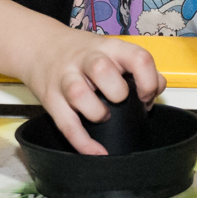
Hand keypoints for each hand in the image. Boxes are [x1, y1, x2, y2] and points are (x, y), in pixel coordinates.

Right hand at [21, 28, 166, 155]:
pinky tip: (97, 152)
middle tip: (120, 101)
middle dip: (118, 92)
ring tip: (103, 116)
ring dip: (97, 112)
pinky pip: (66, 125)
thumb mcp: (112, 50)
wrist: (39, 45)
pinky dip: (83, 143)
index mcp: (109, 48)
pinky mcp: (50, 99)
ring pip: (78, 94)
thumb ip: (138, 67)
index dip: (148, 80)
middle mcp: (86, 60)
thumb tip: (157, 88)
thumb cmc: (83, 53)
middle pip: (102, 69)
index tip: (145, 95)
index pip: (137, 57)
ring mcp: (66, 78)